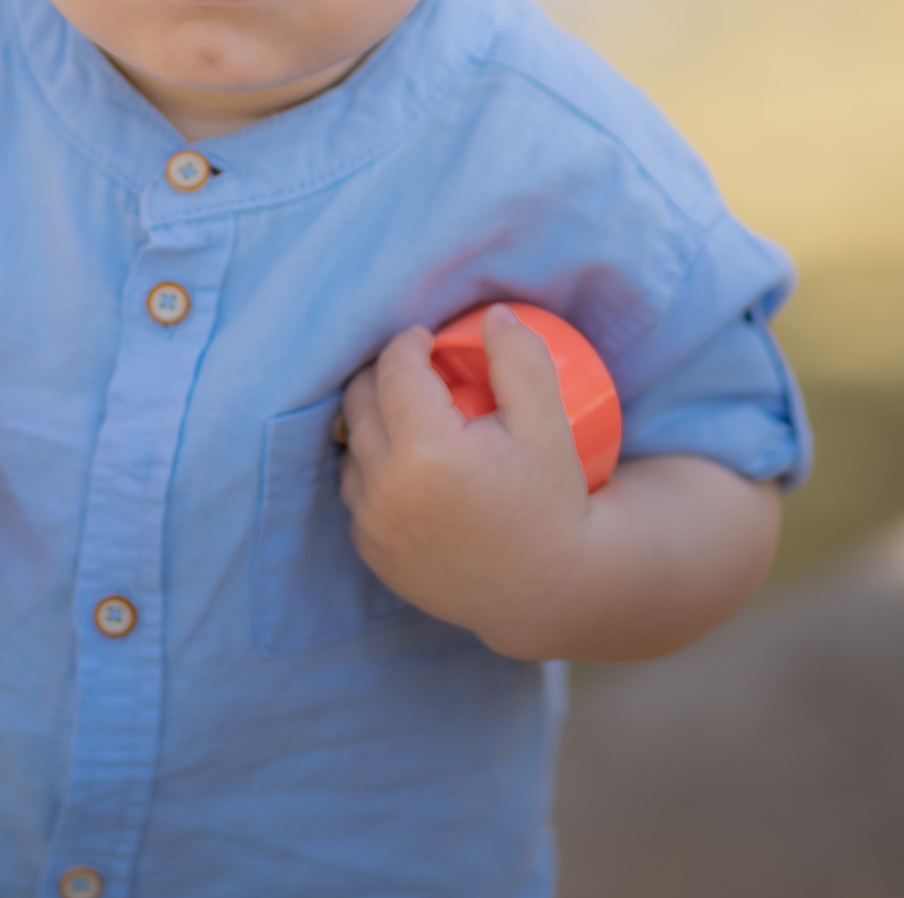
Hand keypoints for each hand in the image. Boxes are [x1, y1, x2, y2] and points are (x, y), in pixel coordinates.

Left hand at [339, 304, 594, 655]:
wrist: (549, 591)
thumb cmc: (552, 503)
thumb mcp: (549, 425)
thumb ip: (521, 360)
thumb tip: (492, 312)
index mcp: (426, 449)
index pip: (395, 369)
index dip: (409, 343)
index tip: (429, 340)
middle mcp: (386, 487)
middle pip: (360, 401)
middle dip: (384, 376)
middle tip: (418, 371)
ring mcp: (372, 523)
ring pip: (352, 445)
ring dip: (374, 421)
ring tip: (410, 413)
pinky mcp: (370, 551)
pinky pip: (355, 490)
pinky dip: (372, 467)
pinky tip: (403, 461)